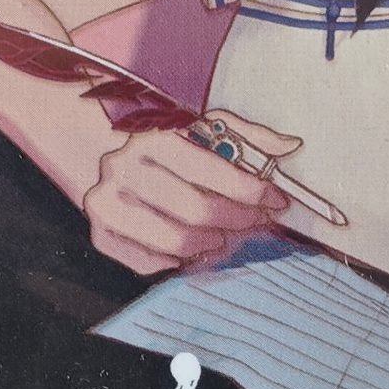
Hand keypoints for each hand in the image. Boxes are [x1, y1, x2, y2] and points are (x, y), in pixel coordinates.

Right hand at [84, 111, 299, 275]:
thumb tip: (290, 146)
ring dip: (210, 244)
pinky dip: (176, 261)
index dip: (252, 191)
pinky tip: (190, 250)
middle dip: (237, 220)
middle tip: (254, 221)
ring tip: (222, 238)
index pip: (213, 171)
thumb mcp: (202, 126)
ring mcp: (107, 202)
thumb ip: (246, 137)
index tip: (276, 200)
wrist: (98, 148)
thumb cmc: (163, 141)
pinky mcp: (101, 233)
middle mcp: (125, 167)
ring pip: (174, 241)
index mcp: (153, 136)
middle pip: (197, 210)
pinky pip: (148, 262)